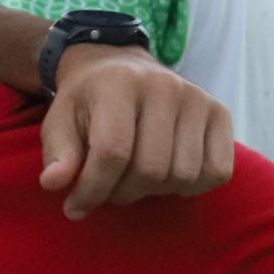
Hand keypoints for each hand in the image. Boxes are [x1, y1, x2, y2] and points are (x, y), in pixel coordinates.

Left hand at [40, 44, 235, 216]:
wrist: (120, 68)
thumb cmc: (88, 103)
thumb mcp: (60, 121)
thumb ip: (58, 153)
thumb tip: (53, 183)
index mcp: (119, 84)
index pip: (113, 152)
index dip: (92, 190)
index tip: (75, 206)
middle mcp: (164, 86)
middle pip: (151, 169)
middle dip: (121, 193)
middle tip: (108, 189)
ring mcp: (198, 98)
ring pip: (183, 175)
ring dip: (154, 192)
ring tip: (134, 179)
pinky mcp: (220, 113)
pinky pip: (216, 172)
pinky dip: (192, 186)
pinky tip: (168, 176)